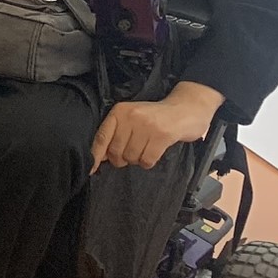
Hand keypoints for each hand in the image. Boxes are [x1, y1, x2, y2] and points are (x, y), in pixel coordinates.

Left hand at [91, 82, 223, 172]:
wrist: (186, 109)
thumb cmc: (155, 117)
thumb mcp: (132, 118)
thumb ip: (115, 134)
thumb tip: (100, 157)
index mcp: (119, 112)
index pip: (101, 137)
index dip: (96, 155)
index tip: (91, 169)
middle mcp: (131, 117)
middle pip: (116, 151)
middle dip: (121, 159)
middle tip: (132, 154)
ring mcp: (147, 126)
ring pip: (131, 157)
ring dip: (137, 160)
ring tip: (145, 149)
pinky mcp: (162, 135)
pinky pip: (147, 160)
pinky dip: (148, 162)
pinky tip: (153, 153)